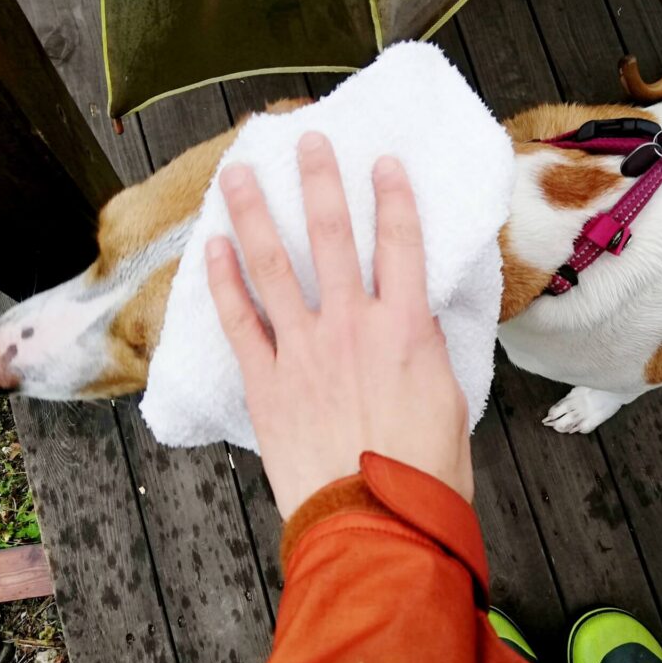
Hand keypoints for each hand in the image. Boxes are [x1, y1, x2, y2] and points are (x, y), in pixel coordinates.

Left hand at [205, 132, 471, 518]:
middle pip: (333, 235)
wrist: (376, 523)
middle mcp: (351, 324)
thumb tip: (413, 323)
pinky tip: (213, 250)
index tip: (382, 162)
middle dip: (319, 180)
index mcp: (405, 327)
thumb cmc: (422, 472)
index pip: (401, 243)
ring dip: (254, 214)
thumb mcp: (448, 399)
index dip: (392, 196)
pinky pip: (239, 322)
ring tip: (237, 174)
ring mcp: (302, 349)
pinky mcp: (265, 381)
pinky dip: (224, 284)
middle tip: (306, 139)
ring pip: (274, 265)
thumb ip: (425, 350)